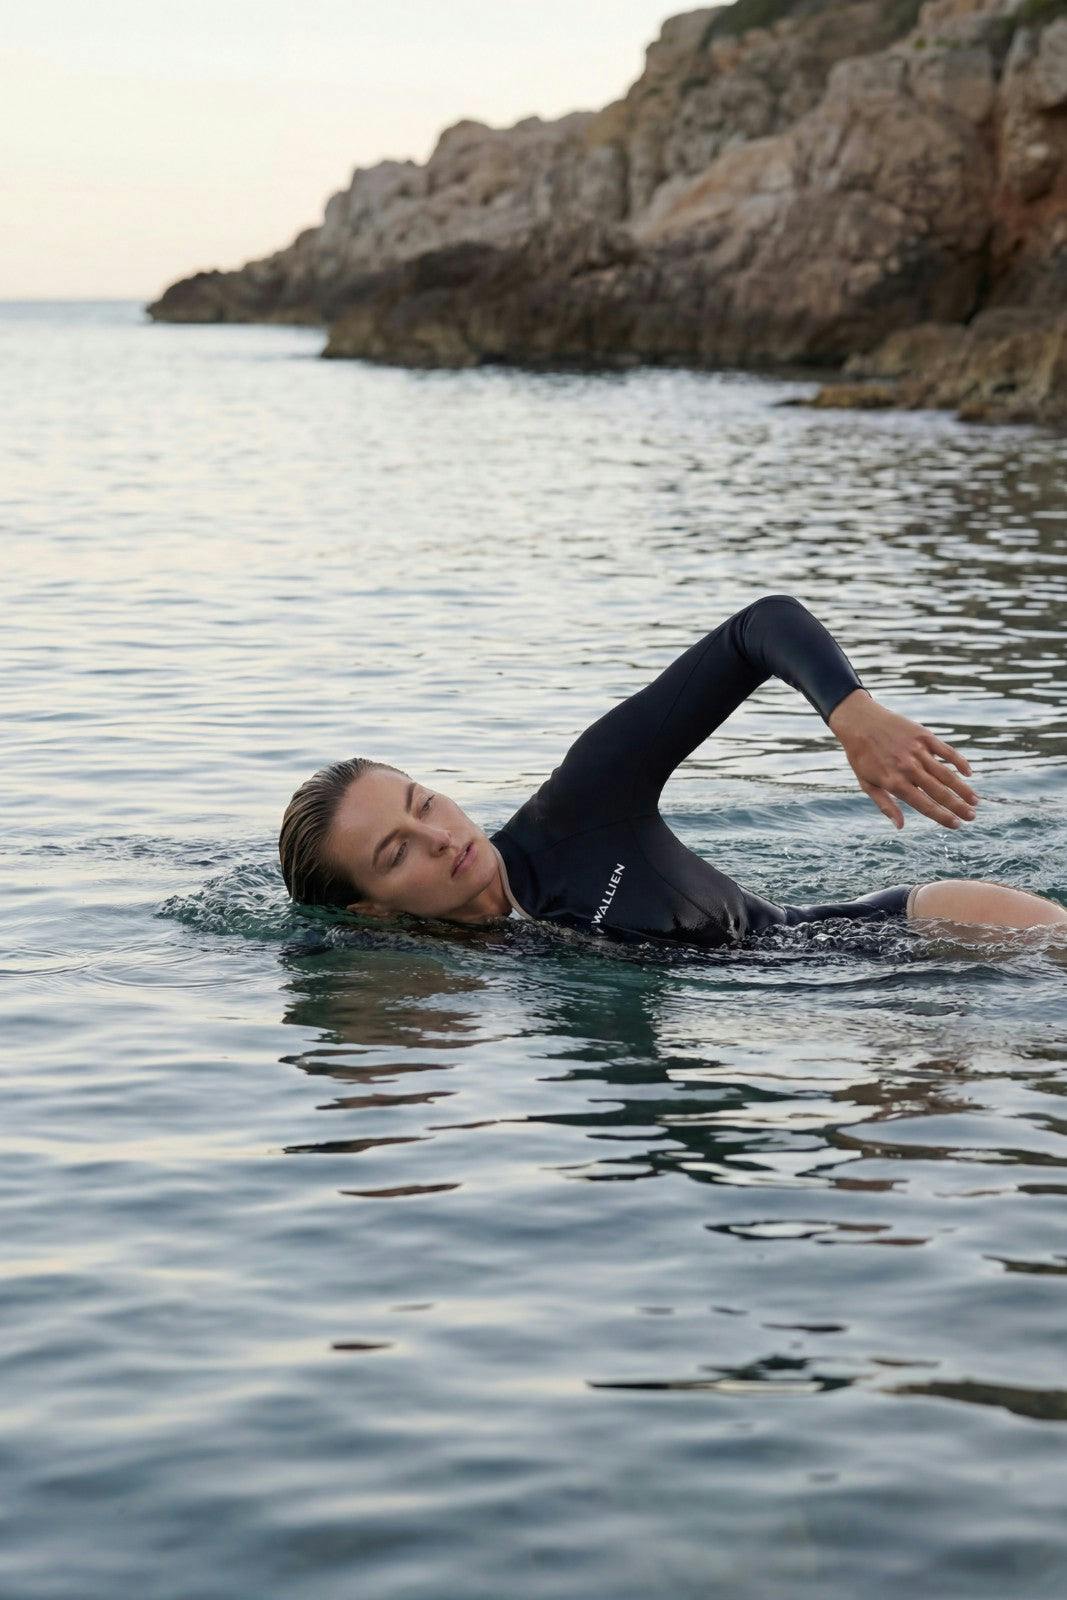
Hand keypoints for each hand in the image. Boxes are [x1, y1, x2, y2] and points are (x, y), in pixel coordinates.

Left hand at [827, 689, 977, 829]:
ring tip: (975, 801)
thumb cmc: (861, 756)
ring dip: (963, 788)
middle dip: (958, 806)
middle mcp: (909, 768)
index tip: (957, 825)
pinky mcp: (923, 736)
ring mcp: (917, 751)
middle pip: (940, 792)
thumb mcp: (867, 784)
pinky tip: (969, 773)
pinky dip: (959, 762)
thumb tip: (900, 826)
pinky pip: (946, 751)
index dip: (943, 817)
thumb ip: (885, 805)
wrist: (859, 722)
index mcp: (895, 782)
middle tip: (972, 817)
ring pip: (946, 774)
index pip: (925, 805)